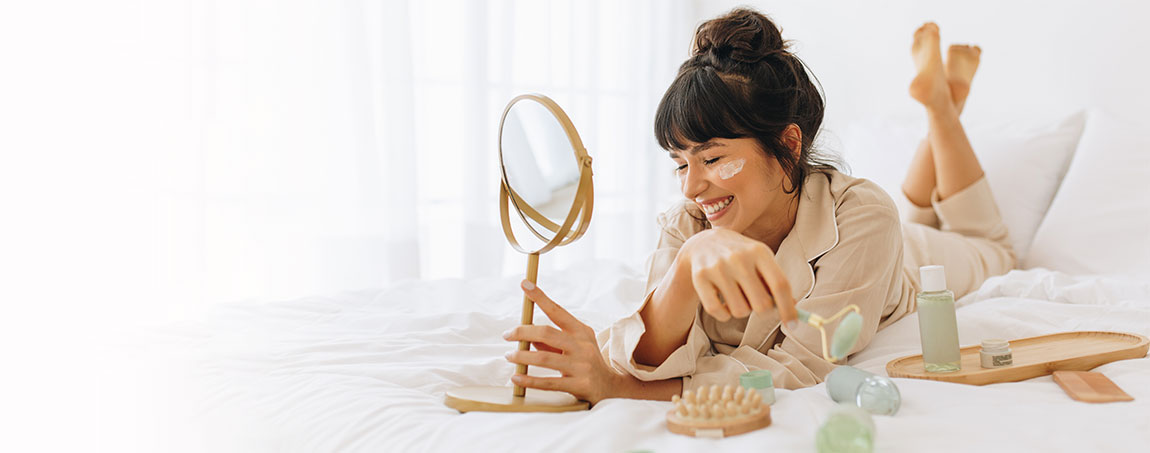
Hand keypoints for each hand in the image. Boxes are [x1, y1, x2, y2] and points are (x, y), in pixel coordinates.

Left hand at [502, 280, 622, 404]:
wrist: (611, 388)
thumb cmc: (586, 364)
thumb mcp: (574, 347)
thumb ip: (551, 341)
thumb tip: (527, 335)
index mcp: (581, 331)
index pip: (557, 311)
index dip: (540, 297)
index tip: (525, 284)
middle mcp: (583, 345)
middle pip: (546, 333)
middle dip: (522, 332)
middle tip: (507, 335)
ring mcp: (582, 366)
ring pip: (544, 357)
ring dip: (521, 356)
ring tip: (509, 356)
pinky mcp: (579, 385)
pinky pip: (548, 382)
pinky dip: (529, 380)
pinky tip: (516, 378)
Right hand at [679, 229, 796, 324]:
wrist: (704, 244)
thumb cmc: (741, 258)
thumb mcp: (761, 261)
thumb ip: (776, 283)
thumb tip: (792, 309)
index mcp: (759, 251)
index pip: (780, 285)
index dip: (788, 309)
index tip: (793, 326)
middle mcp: (739, 258)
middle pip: (761, 304)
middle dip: (762, 310)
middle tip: (755, 301)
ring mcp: (718, 267)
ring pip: (740, 311)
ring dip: (741, 311)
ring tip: (737, 297)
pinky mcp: (700, 277)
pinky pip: (717, 312)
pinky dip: (723, 315)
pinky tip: (723, 303)